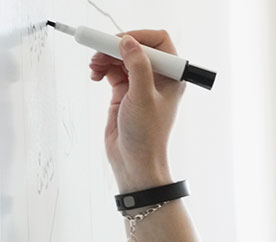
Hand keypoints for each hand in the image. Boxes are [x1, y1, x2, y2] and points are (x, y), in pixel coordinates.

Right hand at [86, 29, 183, 190]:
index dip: (138, 37)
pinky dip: (102, 68)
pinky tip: (95, 75)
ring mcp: (141, 85)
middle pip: (136, 48)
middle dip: (116, 47)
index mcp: (172, 78)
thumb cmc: (146, 135)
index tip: (118, 41)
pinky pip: (113, 71)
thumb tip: (129, 42)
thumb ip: (138, 67)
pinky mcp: (125, 93)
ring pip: (121, 58)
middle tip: (99, 52)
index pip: (159, 43)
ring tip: (95, 67)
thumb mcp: (142, 97)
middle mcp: (158, 79)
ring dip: (106, 57)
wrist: (134, 161)